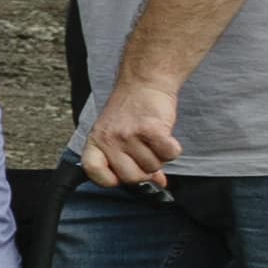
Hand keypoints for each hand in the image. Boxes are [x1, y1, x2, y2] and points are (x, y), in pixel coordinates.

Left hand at [79, 76, 184, 191]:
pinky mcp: (151, 129)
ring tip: (154, 138)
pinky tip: (166, 137)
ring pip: (152, 167)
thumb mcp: (119, 135)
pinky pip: (168, 155)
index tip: (121, 175)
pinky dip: (172, 149)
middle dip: (144, 171)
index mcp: (95, 142)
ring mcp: (129, 134)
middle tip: (147, 153)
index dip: (110, 180)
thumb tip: (158, 185)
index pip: (94, 173)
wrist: (144, 82)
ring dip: (159, 157)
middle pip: (131, 178)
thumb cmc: (130, 111)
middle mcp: (109, 140)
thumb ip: (132, 162)